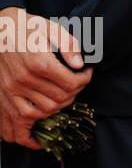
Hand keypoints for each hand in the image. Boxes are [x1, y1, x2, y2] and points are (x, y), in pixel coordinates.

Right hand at [0, 9, 91, 148]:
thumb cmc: (25, 28)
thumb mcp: (50, 28)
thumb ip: (68, 44)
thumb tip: (80, 64)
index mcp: (39, 64)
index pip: (72, 83)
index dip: (85, 80)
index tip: (87, 73)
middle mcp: (24, 82)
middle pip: (60, 100)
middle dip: (75, 93)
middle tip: (77, 84)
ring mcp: (11, 93)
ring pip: (43, 113)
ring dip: (59, 109)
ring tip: (64, 98)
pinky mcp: (2, 100)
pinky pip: (15, 127)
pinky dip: (28, 137)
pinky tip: (39, 139)